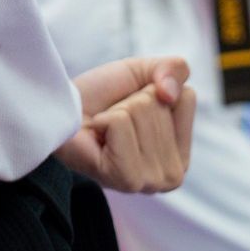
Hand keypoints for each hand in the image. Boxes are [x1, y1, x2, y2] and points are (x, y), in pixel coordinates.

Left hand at [55, 56, 195, 194]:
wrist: (63, 112)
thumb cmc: (103, 98)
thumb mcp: (145, 72)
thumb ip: (174, 69)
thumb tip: (169, 93)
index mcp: (182, 152)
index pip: (186, 96)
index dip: (154, 89)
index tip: (133, 107)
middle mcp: (173, 174)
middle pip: (161, 103)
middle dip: (131, 101)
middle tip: (113, 119)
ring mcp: (151, 181)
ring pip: (141, 111)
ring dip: (116, 111)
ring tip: (105, 129)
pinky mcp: (125, 179)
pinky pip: (121, 124)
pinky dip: (104, 120)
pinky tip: (97, 137)